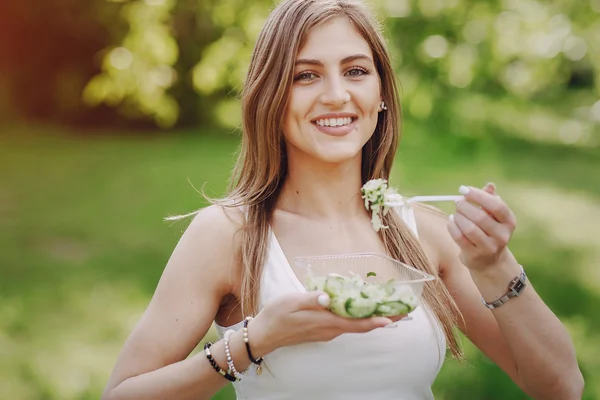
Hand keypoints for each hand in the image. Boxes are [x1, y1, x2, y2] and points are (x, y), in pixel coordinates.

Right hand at [248, 291, 392, 355]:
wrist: (264, 335)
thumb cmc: (277, 316)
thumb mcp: (292, 302)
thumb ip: (312, 299)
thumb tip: (329, 297)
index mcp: (325, 322)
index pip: (357, 323)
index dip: (377, 320)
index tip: (394, 317)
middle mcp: (330, 330)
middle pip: (362, 326)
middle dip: (383, 318)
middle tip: (402, 310)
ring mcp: (327, 332)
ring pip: (355, 325)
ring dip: (372, 318)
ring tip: (387, 307)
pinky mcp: (322, 330)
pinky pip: (346, 325)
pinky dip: (358, 318)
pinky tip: (360, 308)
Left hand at [447, 183, 516, 271]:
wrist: (489, 261)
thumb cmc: (489, 231)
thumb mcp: (493, 216)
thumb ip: (490, 199)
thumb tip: (490, 185)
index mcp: (509, 221)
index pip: (496, 205)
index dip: (478, 195)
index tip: (463, 189)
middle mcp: (502, 235)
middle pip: (481, 217)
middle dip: (465, 206)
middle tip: (457, 202)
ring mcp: (489, 247)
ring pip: (469, 228)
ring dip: (458, 217)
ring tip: (456, 213)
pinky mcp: (475, 255)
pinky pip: (459, 238)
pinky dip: (452, 226)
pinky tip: (452, 221)